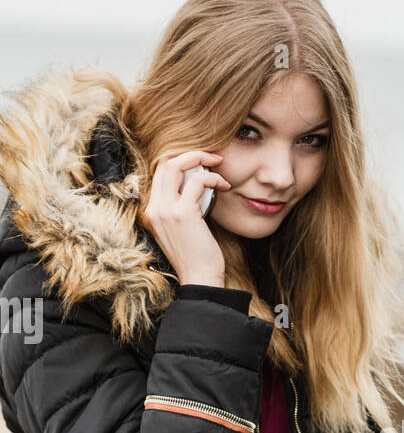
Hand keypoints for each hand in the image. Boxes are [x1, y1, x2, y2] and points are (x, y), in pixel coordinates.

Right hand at [141, 150, 231, 286]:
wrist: (199, 279)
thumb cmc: (196, 256)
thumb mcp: (182, 228)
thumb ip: (181, 206)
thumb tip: (196, 183)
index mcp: (151, 211)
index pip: (158, 172)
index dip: (180, 161)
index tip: (201, 164)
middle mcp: (153, 208)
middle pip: (163, 162)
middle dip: (190, 154)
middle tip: (212, 157)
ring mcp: (165, 210)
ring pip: (175, 165)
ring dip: (201, 159)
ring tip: (219, 165)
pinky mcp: (183, 213)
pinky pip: (198, 181)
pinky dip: (213, 178)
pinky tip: (224, 186)